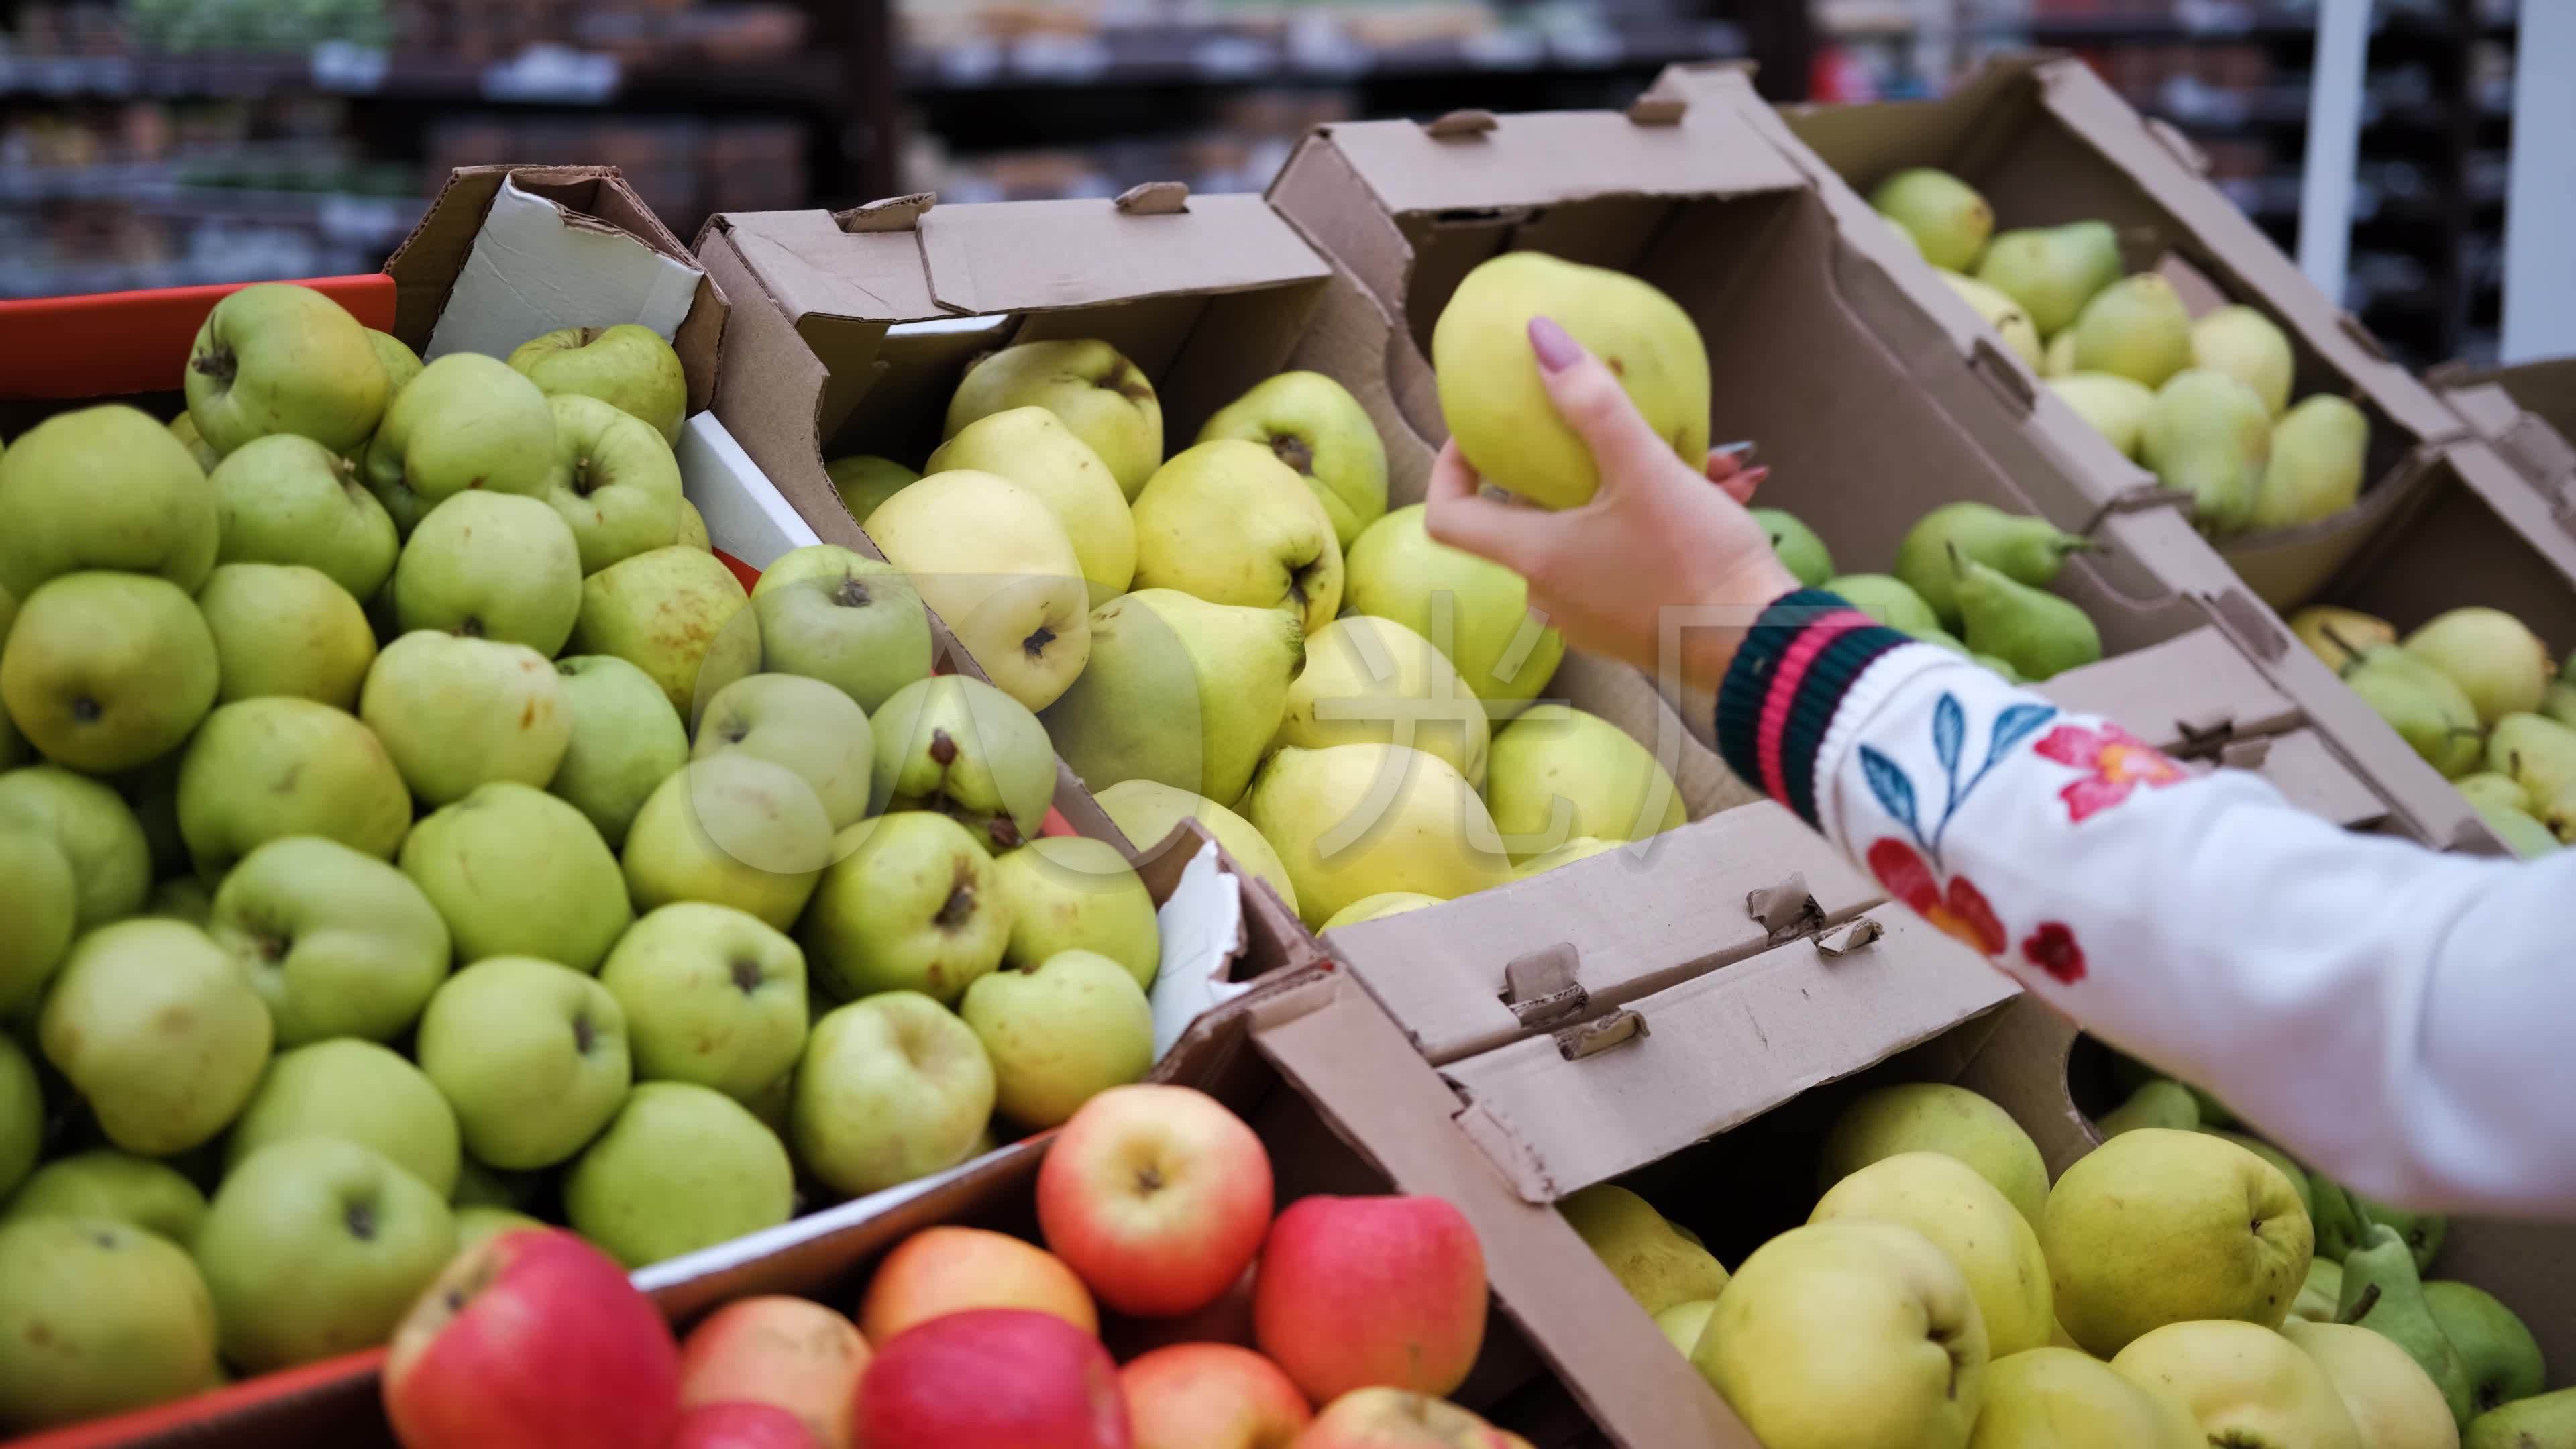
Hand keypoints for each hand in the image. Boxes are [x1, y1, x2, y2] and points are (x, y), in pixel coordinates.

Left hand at [1423, 316, 1802, 693]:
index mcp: (1535, 558)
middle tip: (1626, 427)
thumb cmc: (1695, 561)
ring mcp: (1590, 617)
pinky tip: (1725, 493)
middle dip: (1581, 463)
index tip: (1478, 432)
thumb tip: (1539, 337)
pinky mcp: (1631, 627)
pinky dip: (1662, 523)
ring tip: (1709, 462)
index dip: (1451, 469)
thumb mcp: (1644, 470)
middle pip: (1533, 515)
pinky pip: (1630, 560)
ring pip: (1597, 532)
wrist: (1760, 650)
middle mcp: (1550, 595)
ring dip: (1641, 488)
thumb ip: (1591, 402)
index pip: (1450, 515)